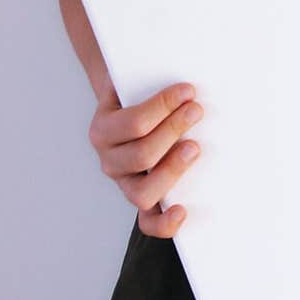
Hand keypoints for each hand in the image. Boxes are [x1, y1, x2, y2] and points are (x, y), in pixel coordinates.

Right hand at [88, 81, 203, 236]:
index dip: (163, 107)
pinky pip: (148, 221)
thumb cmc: (138, 92)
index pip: (134, 123)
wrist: (127, 105)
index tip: (188, 91)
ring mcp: (125, 183)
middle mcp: (109, 161)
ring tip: (195, 147)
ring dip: (173, 170)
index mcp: (103, 130)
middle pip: (141, 155)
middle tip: (196, 111)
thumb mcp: (136, 79)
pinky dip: (164, 223)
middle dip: (173, 130)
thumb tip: (184, 78)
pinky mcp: (142, 198)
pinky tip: (182, 210)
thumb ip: (151, 76)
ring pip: (143, 192)